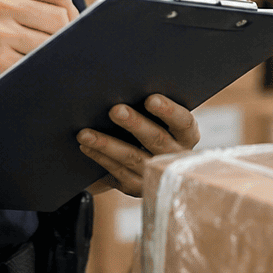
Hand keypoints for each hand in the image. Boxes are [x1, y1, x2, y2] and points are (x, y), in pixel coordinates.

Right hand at [0, 0, 76, 101]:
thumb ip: (30, 2)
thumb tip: (78, 18)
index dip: (70, 8)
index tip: (66, 23)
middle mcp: (0, 3)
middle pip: (61, 17)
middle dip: (64, 35)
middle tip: (52, 46)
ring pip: (52, 43)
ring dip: (51, 55)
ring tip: (35, 58)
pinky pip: (37, 65)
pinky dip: (39, 69)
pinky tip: (25, 70)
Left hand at [78, 94, 200, 197]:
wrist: (152, 163)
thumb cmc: (154, 126)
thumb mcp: (162, 119)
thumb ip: (154, 106)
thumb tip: (128, 86)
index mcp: (187, 135)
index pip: (183, 122)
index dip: (168, 111)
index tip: (150, 99)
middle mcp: (176, 156)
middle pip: (156, 139)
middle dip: (134, 124)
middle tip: (115, 110)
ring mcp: (156, 174)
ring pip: (132, 158)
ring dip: (107, 144)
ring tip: (86, 133)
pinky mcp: (138, 187)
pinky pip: (118, 172)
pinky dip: (101, 158)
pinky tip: (87, 146)